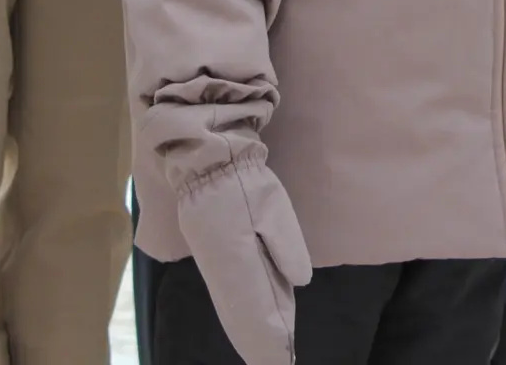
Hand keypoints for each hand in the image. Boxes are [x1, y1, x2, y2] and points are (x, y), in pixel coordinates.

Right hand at [174, 156, 311, 364]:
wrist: (205, 160)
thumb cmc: (244, 182)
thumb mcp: (273, 208)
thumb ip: (286, 246)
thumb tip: (299, 282)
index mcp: (236, 262)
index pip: (256, 312)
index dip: (270, 338)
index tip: (283, 360)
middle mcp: (220, 272)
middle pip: (241, 318)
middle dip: (260, 343)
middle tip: (278, 363)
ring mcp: (213, 266)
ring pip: (233, 309)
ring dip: (250, 331)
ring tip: (268, 350)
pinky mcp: (211, 257)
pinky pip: (228, 296)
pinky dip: (240, 315)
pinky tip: (251, 322)